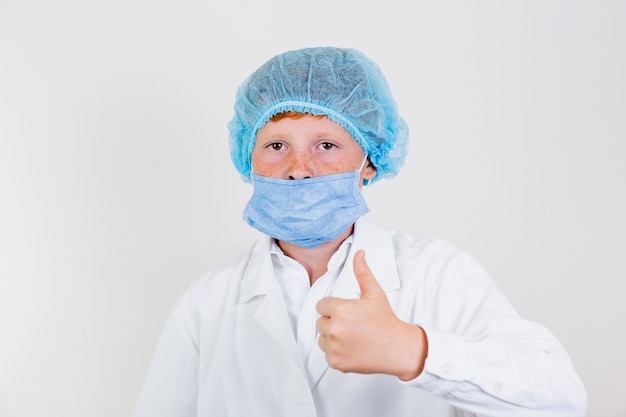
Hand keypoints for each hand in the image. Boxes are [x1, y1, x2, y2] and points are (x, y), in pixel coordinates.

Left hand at [315, 250, 427, 379]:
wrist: (397, 348)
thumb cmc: (386, 321)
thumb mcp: (374, 294)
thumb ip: (362, 273)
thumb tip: (359, 254)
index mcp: (340, 309)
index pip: (321, 305)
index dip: (333, 307)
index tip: (347, 312)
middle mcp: (334, 328)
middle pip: (320, 322)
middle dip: (332, 322)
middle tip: (352, 325)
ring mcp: (334, 347)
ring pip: (322, 338)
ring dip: (332, 337)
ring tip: (352, 336)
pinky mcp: (336, 362)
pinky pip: (327, 354)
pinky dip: (336, 353)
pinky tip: (351, 348)